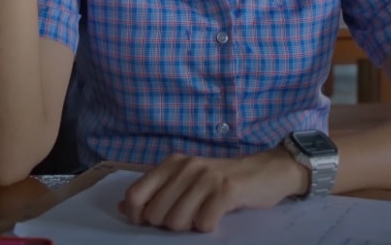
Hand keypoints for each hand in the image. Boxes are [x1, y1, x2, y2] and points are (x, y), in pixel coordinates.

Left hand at [119, 151, 306, 232]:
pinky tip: (217, 215)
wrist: (267, 171)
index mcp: (172, 163)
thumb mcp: (186, 180)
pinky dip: (208, 227)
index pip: (136, 195)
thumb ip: (156, 191)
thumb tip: (123, 206)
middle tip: (188, 217)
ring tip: (203, 215)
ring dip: (189, 227)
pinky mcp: (226, 190)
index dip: (137, 217)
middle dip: (168, 225)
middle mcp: (186, 166)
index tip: (150, 223)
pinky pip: (203, 223)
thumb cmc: (223, 180)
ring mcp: (206, 177)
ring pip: (177, 221)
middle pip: (156, 214)